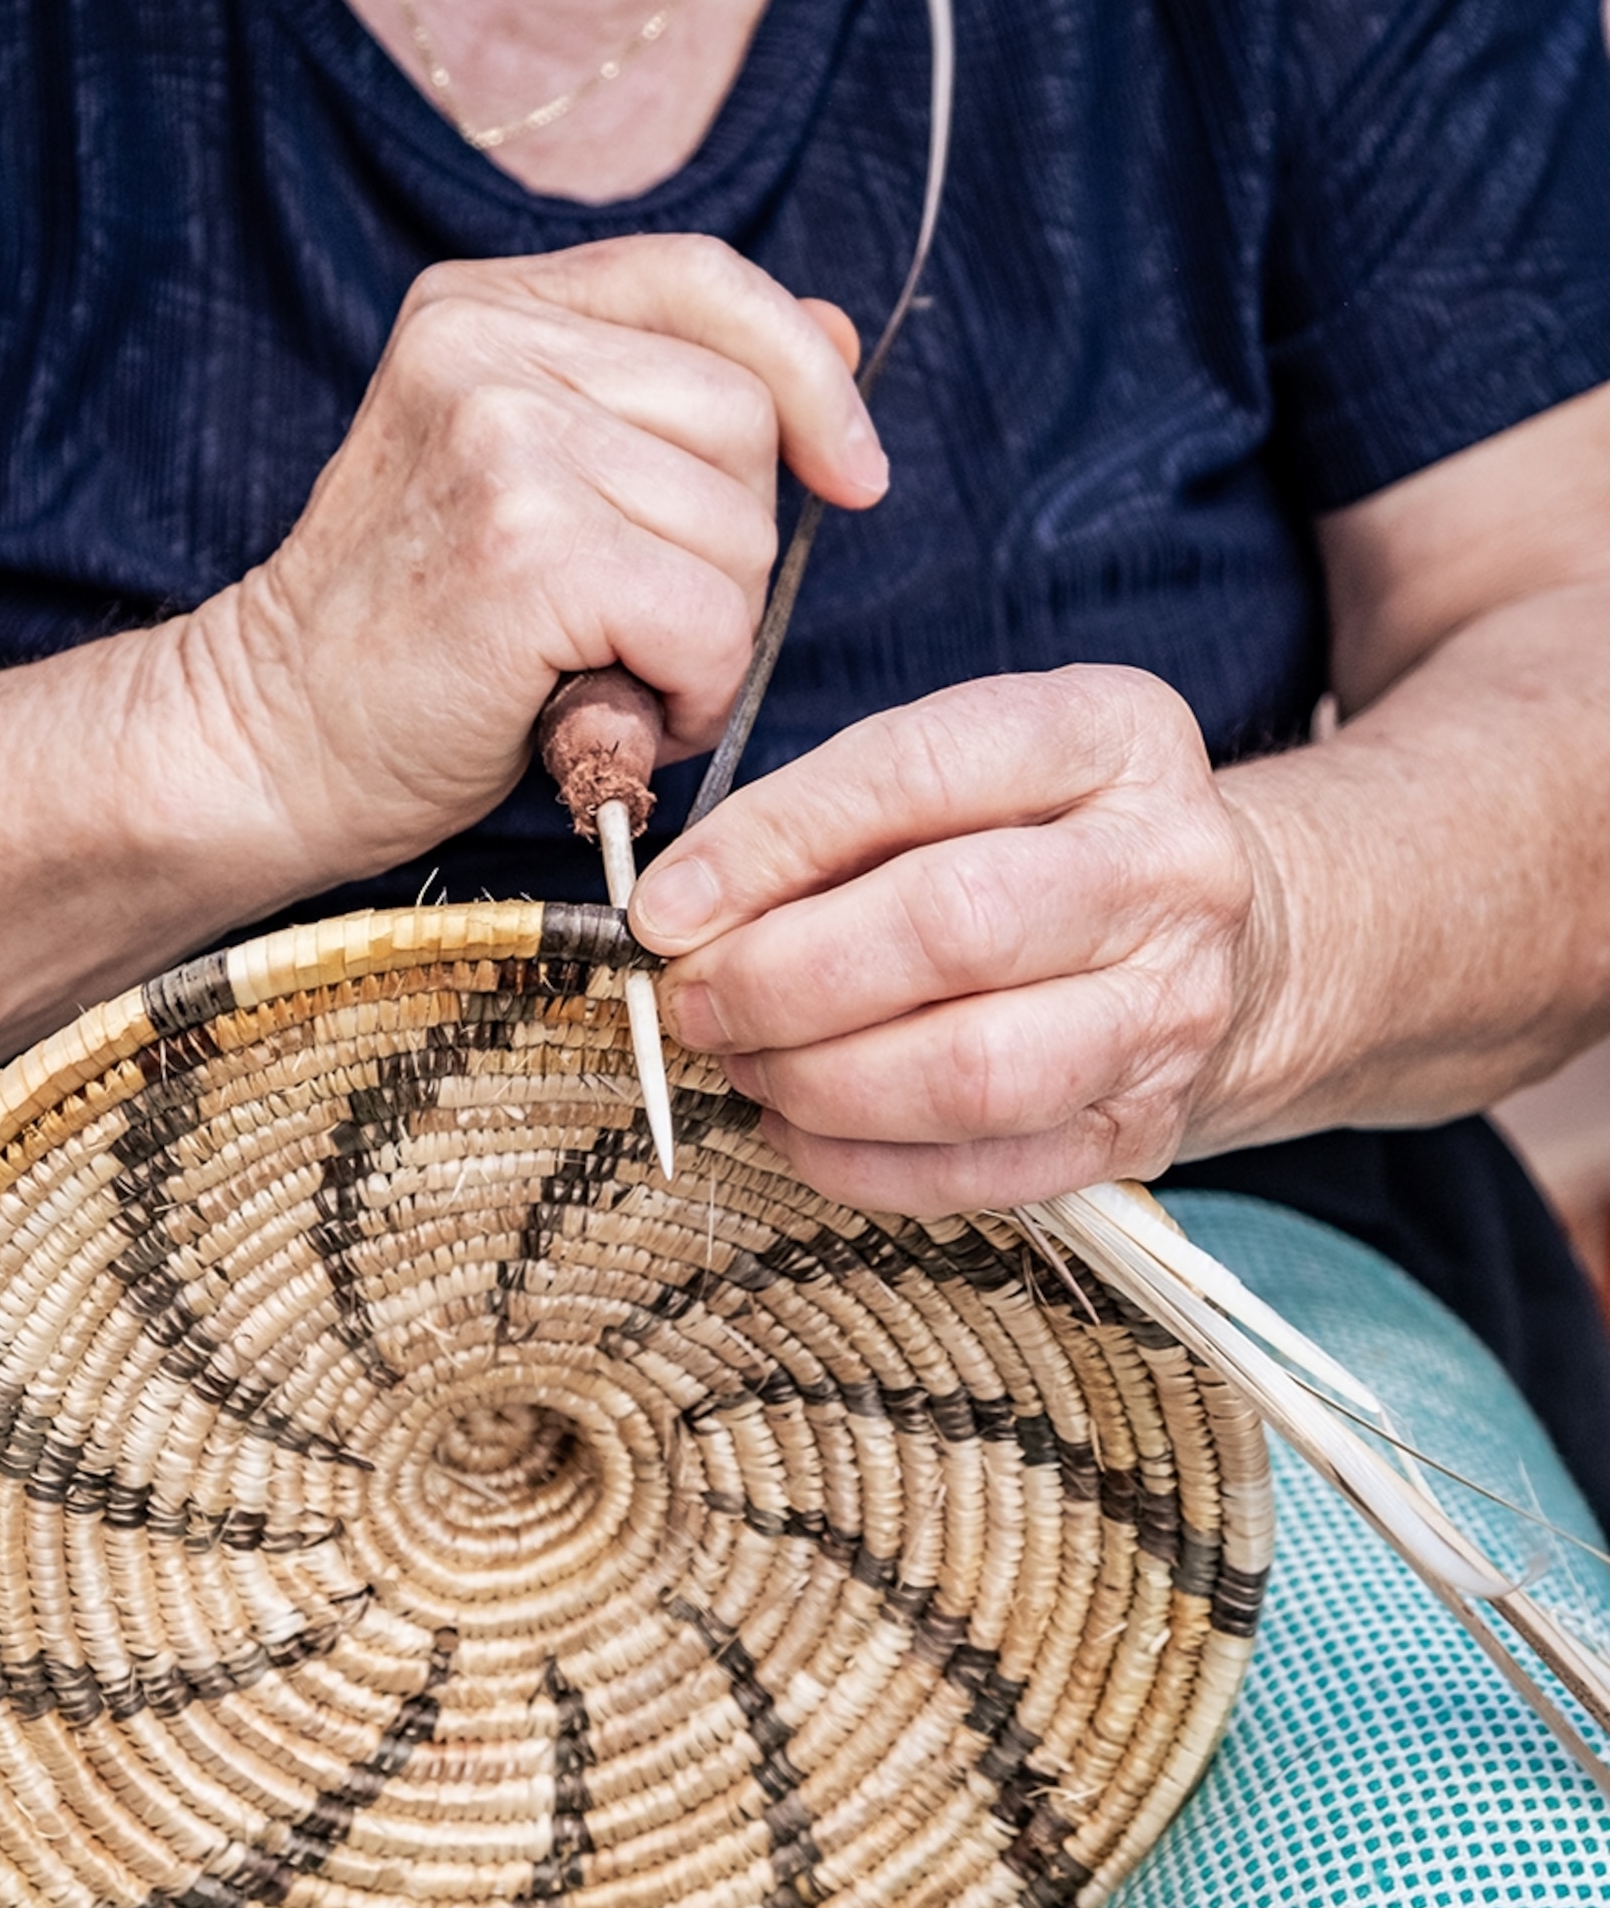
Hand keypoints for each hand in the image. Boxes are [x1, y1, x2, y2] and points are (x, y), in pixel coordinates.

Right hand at [179, 237, 885, 895]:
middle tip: (636, 621)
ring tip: (610, 668)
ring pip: (739, 527)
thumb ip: (664, 392)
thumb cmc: (413, 633)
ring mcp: (500, 437)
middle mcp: (484, 345)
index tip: (851, 473)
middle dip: (733, 544)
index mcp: (481, 303)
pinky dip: (693, 691)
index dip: (805, 374)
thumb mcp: (532, 472)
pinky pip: (709, 617)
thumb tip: (834, 331)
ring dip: (711, 632)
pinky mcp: (521, 548)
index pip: (703, 277)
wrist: (265, 742)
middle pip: (743, 414)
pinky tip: (616, 712)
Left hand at [628, 666, 1271, 1217]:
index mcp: (1113, 734)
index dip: (770, 844)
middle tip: (694, 997)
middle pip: (951, 926)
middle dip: (783, 975)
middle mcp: (1166, 866)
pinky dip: (860, 1164)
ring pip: (972, 1070)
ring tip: (743, 1060)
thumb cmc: (1049, 837)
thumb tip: (683, 909)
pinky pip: (984, 1172)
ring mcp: (1173, 1006)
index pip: (917, 774)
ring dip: (817, 1080)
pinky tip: (795, 1126)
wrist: (1240, 938)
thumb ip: (836, 814)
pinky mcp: (1150, 1126)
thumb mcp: (973, 767)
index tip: (667, 904)